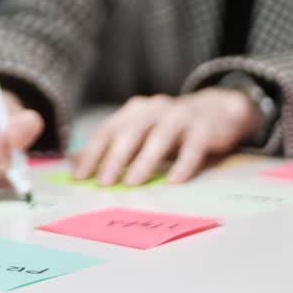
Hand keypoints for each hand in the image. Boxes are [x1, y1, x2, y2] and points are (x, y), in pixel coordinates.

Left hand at [72, 89, 260, 186]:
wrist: (218, 110)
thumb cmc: (171, 128)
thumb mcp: (140, 132)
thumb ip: (110, 147)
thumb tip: (74, 164)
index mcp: (135, 111)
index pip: (108, 130)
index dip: (92, 153)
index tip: (80, 177)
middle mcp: (155, 109)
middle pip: (131, 133)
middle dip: (114, 158)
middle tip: (104, 182)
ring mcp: (181, 116)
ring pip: (159, 138)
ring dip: (144, 161)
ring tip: (132, 183)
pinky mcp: (205, 128)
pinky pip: (193, 147)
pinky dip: (183, 164)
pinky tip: (174, 181)